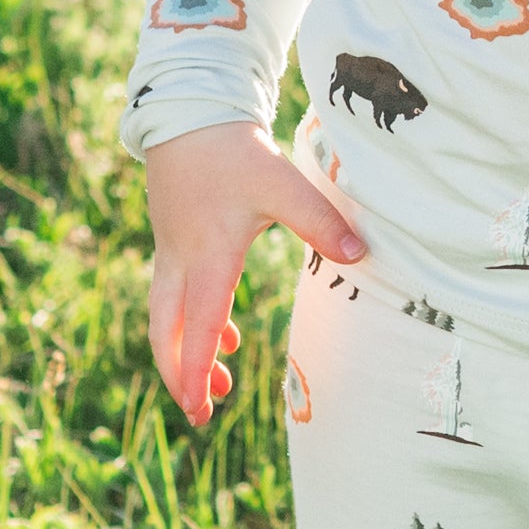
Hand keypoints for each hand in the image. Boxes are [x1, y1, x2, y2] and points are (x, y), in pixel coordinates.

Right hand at [143, 122, 365, 427]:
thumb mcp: (282, 184)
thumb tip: (360, 256)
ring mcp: (172, 251)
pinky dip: (194, 322)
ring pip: (168, 317)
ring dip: (186, 353)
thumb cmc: (233, 152)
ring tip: (214, 387)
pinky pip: (177, 295)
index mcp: (208, 256)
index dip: (194, 371)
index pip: (196, 327)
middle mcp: (182, 261)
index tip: (198, 408)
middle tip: (199, 414)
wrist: (188, 114)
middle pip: (168, 332)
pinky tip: (222, 334)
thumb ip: (320, 222)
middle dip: (180, 376)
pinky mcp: (173, 240)